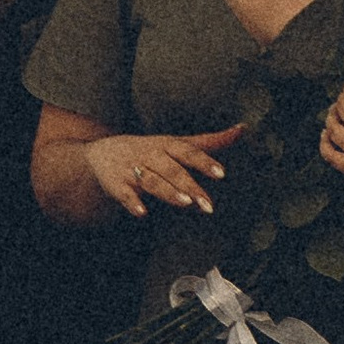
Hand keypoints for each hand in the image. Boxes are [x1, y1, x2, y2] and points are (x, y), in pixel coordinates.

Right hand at [84, 125, 247, 218]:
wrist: (101, 153)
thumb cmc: (148, 149)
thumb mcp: (176, 142)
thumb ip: (208, 141)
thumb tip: (242, 130)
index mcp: (167, 145)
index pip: (188, 152)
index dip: (204, 162)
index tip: (222, 173)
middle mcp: (151, 156)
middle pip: (173, 170)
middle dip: (191, 186)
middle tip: (209, 205)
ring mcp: (133, 169)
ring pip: (152, 182)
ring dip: (169, 192)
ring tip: (186, 204)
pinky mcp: (117, 185)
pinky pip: (125, 195)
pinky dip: (133, 203)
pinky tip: (142, 213)